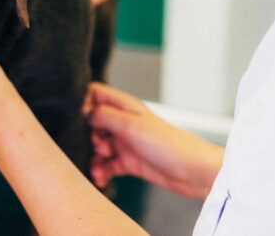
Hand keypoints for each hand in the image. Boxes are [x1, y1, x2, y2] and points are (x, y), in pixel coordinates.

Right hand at [85, 83, 222, 199]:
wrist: (194, 172)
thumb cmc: (170, 145)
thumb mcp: (132, 126)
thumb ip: (104, 116)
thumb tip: (83, 111)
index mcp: (125, 106)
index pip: (95, 94)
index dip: (83, 103)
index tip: (80, 119)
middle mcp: (123, 122)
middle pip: (92, 122)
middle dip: (88, 136)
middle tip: (99, 146)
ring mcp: (125, 142)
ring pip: (97, 146)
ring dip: (94, 157)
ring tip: (100, 167)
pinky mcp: (128, 162)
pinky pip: (106, 166)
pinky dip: (101, 172)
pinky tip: (101, 180)